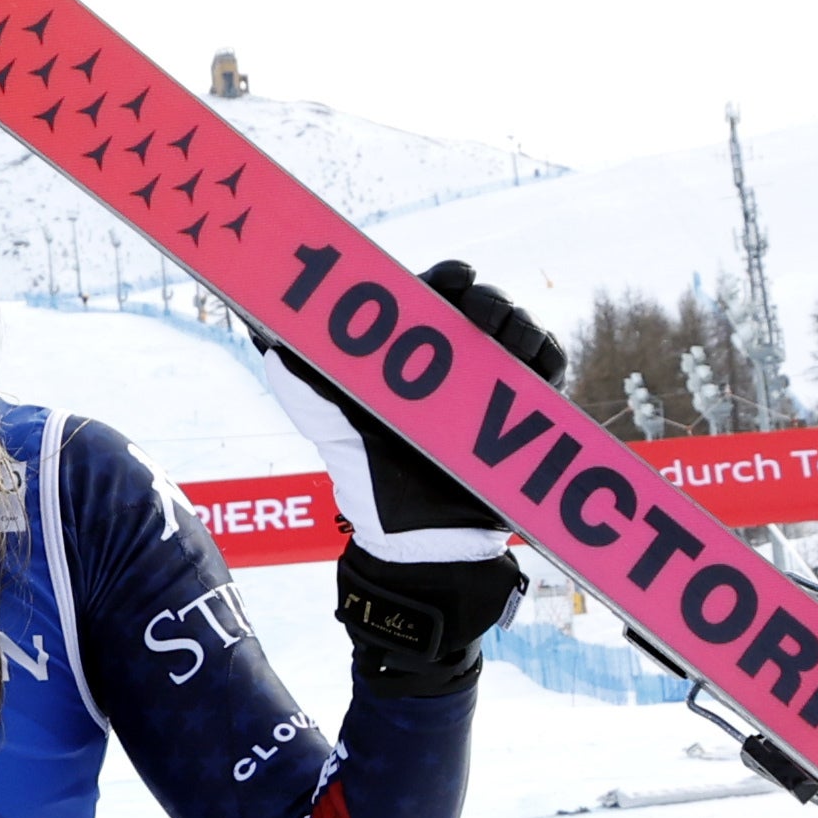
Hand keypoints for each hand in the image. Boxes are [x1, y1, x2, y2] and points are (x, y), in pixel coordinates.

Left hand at [254, 260, 567, 561]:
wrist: (418, 539)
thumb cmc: (368, 480)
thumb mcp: (329, 424)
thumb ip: (303, 383)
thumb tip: (268, 342)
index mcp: (411, 349)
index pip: (435, 293)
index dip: (447, 278)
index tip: (452, 279)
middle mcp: (455, 359)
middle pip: (482, 303)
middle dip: (487, 299)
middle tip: (480, 314)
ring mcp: (492, 381)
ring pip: (518, 329)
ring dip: (517, 325)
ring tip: (507, 342)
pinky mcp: (526, 408)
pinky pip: (549, 367)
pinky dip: (546, 355)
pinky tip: (531, 360)